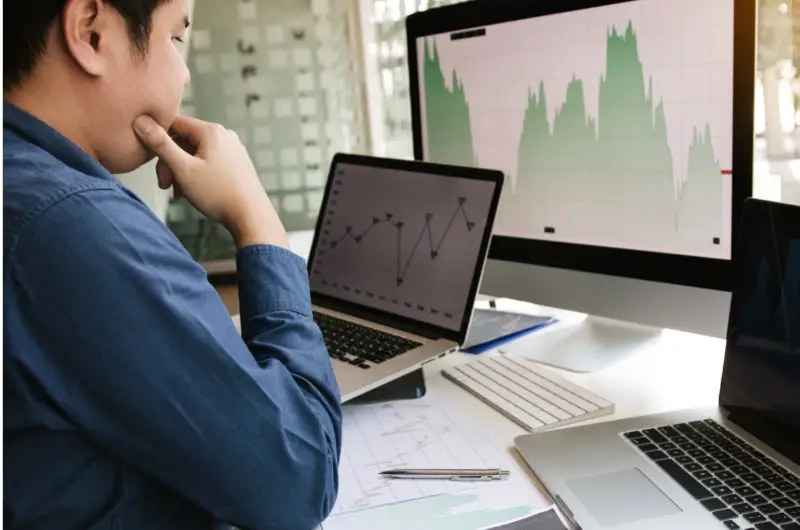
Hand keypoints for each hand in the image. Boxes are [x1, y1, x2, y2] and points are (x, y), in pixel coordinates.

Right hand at [133, 115, 287, 248]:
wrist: (252, 216)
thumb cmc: (218, 194)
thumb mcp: (183, 170)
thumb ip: (160, 145)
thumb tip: (140, 121)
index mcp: (211, 131)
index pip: (174, 123)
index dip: (159, 142)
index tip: (154, 164)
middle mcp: (225, 135)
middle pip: (185, 140)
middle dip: (171, 162)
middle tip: (165, 185)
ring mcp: (233, 149)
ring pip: (196, 154)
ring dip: (182, 171)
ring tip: (179, 193)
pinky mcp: (237, 163)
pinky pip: (209, 162)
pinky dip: (197, 174)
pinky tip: (193, 193)